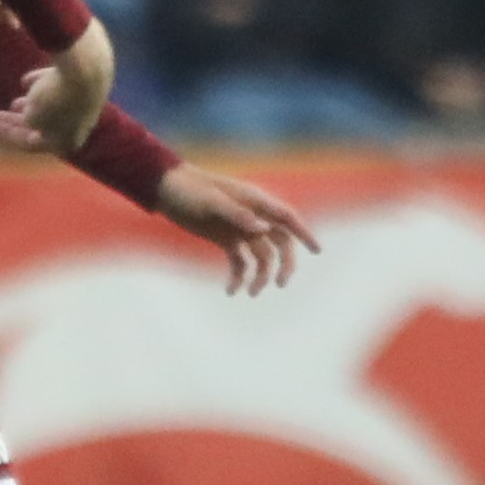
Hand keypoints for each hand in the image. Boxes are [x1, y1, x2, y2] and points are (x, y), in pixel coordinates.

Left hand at [0, 18, 117, 154]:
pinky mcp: (87, 85)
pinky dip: (42, 86)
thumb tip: (30, 115)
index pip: (30, 144)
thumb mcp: (33, 116)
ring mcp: (85, 106)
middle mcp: (78, 128)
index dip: (6, 134)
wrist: (86, 69)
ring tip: (13, 102)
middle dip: (16, 122)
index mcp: (65, 142)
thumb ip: (28, 121)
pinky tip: (25, 80)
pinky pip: (60, 89)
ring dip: (32, 106)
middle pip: (42, 128)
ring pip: (53, 109)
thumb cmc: (56, 98)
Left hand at [154, 163, 320, 295]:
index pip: (287, 218)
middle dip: (283, 264)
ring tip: (249, 293)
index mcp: (254, 202)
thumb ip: (238, 215)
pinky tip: (230, 291)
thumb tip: (263, 230)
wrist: (166, 191)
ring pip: (261, 256)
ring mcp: (240, 229)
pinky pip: (239, 262)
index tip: (317, 251)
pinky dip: (238, 277)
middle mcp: (252, 217)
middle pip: (279, 243)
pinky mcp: (226, 240)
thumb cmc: (190, 190)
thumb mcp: (211, 202)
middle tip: (280, 285)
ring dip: (259, 276)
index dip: (304, 233)